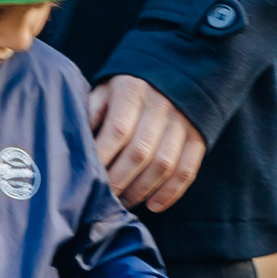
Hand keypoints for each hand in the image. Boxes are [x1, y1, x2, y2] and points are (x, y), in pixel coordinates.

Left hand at [88, 75, 205, 214]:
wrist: (174, 72)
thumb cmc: (128, 90)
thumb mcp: (106, 90)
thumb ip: (92, 113)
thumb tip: (78, 146)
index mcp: (132, 90)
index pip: (117, 130)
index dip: (103, 158)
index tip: (88, 178)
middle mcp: (160, 104)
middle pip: (140, 152)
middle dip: (119, 181)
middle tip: (104, 199)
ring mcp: (182, 121)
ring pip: (163, 164)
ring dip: (141, 190)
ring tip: (124, 204)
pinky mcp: (197, 137)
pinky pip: (187, 170)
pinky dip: (171, 192)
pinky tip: (153, 205)